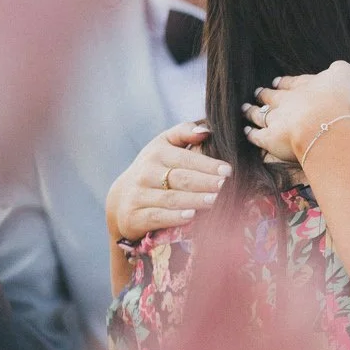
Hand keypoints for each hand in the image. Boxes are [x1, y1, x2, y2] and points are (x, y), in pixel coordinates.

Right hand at [106, 122, 229, 245]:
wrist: (122, 198)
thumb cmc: (153, 169)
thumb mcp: (163, 145)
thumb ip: (183, 132)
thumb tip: (205, 131)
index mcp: (157, 153)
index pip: (186, 159)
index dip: (207, 165)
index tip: (228, 171)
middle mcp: (146, 173)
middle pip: (180, 179)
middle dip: (205, 183)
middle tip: (225, 187)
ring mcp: (139, 195)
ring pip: (171, 198)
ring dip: (194, 200)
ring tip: (215, 201)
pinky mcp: (135, 216)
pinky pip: (157, 217)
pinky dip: (174, 217)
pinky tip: (191, 216)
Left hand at [243, 61, 349, 165]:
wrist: (325, 126)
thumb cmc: (338, 100)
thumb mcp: (344, 74)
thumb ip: (338, 70)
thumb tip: (335, 70)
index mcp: (302, 86)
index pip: (289, 83)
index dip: (283, 83)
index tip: (276, 82)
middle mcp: (286, 101)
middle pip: (270, 96)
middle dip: (264, 95)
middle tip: (257, 93)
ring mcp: (276, 120)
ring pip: (259, 114)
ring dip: (252, 111)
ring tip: (246, 109)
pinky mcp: (271, 139)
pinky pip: (257, 136)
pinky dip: (251, 133)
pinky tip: (248, 131)